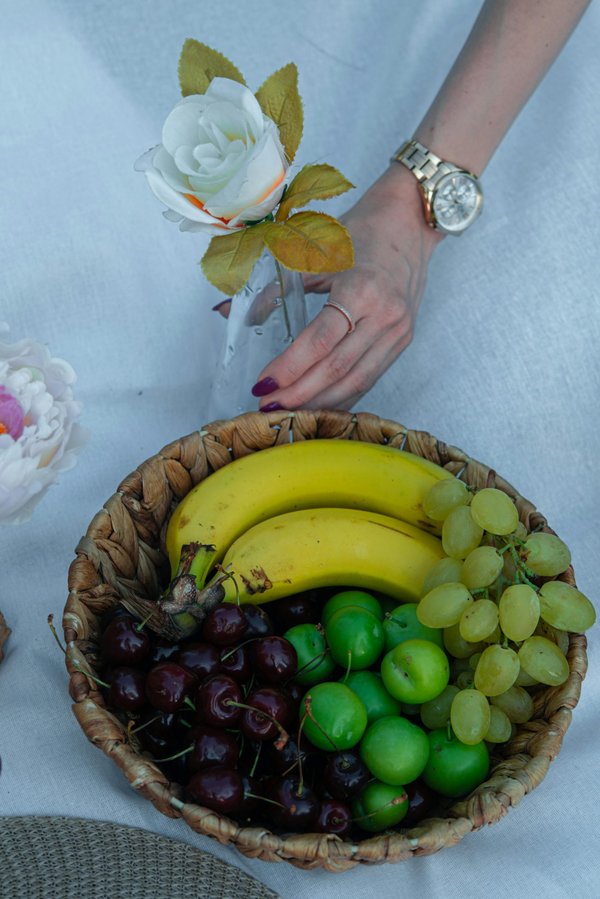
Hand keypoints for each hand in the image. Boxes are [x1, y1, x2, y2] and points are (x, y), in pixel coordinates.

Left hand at [251, 164, 443, 409]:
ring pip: (356, 380)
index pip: (319, 342)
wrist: (409, 222)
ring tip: (289, 413)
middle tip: (268, 407)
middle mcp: (384, 315)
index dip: (289, 368)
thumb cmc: (359, 233)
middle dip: (299, 393)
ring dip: (320, 403)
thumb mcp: (312, 254)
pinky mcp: (402, 340)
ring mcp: (398, 331)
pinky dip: (343, 396)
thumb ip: (272, 288)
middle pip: (336, 368)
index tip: (262, 384)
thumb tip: (226, 312)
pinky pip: (370, 377)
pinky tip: (319, 406)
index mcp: (360, 289)